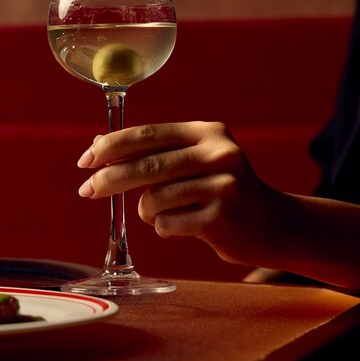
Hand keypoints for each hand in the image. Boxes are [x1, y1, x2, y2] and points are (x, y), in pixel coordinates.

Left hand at [75, 121, 359, 289]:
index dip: (111, 147)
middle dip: (108, 180)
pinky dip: (165, 228)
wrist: (274, 225)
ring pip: (153, 200)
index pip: (147, 134)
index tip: (85, 160)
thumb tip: (96, 145)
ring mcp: (223, 184)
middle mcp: (218, 152)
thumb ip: (151, 152)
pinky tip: (186, 226)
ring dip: (148, 211)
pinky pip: (167, 225)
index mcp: (206, 132)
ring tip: (166, 213)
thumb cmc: (221, 190)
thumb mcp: (192, 161)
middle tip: (86, 191)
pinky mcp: (223, 216)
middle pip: (145, 166)